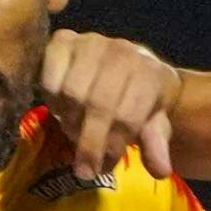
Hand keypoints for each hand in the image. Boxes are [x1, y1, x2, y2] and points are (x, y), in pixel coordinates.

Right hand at [39, 29, 179, 184]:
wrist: (127, 65)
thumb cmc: (140, 99)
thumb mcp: (153, 124)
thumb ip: (156, 144)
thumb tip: (160, 170)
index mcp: (149, 72)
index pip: (128, 114)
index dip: (113, 145)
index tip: (104, 168)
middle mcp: (121, 51)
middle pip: (98, 104)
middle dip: (90, 143)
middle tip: (84, 169)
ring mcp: (91, 42)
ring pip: (72, 93)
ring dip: (70, 122)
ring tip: (75, 133)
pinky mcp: (63, 40)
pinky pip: (50, 78)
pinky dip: (52, 101)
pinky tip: (61, 109)